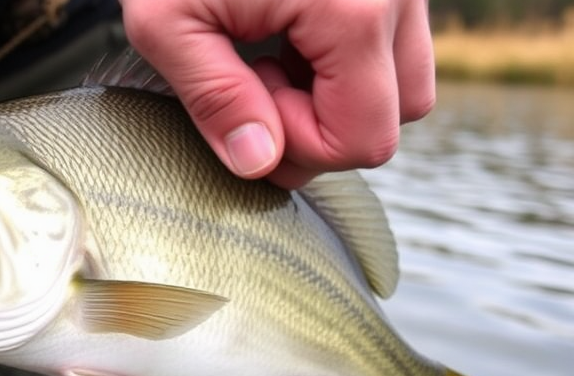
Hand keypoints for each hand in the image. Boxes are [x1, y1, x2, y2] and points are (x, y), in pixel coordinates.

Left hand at [120, 0, 434, 188]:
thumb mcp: (166, 19)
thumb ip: (214, 98)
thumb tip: (257, 163)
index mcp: (353, 9)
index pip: (363, 139)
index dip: (298, 147)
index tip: (247, 104)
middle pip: (395, 117)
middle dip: (322, 125)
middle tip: (258, 83)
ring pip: (406, 82)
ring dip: (341, 95)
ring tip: (275, 59)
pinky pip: (394, 42)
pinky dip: (347, 60)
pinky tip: (291, 34)